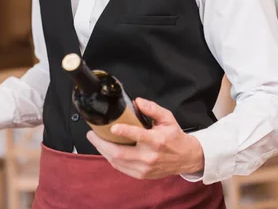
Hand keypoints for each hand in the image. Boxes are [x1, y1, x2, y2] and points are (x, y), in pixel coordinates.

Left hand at [86, 98, 204, 178]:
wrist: (186, 158)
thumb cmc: (174, 136)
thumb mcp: (168, 118)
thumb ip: (153, 109)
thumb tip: (137, 101)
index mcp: (157, 141)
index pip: (139, 136)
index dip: (124, 132)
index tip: (112, 127)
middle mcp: (150, 156)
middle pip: (120, 153)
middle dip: (102, 144)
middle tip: (91, 134)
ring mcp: (145, 168)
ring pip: (117, 162)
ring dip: (103, 151)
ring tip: (95, 140)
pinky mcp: (142, 175)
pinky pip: (121, 168)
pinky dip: (110, 158)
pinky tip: (106, 150)